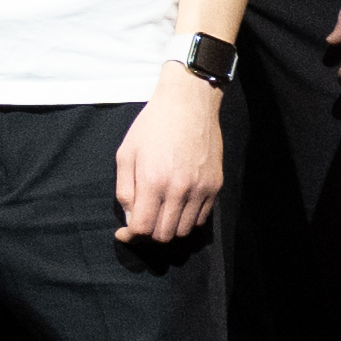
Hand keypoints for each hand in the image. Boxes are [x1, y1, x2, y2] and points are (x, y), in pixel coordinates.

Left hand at [114, 76, 226, 248]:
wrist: (189, 104)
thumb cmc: (152, 126)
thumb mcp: (126, 153)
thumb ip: (125, 189)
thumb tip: (130, 217)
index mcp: (153, 181)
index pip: (143, 228)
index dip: (131, 236)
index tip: (124, 233)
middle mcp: (180, 189)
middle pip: (164, 235)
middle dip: (148, 234)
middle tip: (141, 222)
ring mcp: (201, 189)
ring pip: (185, 231)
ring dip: (169, 229)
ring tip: (159, 215)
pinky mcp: (215, 186)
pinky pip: (202, 218)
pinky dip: (187, 220)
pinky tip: (177, 207)